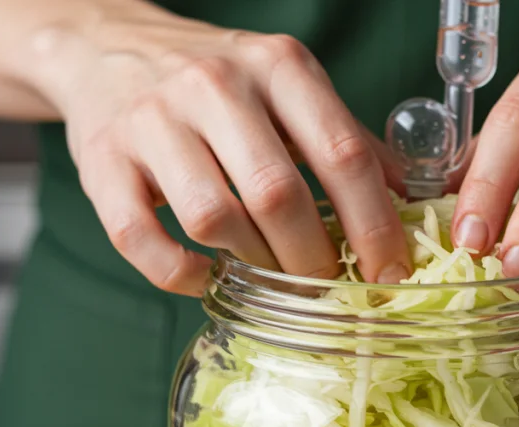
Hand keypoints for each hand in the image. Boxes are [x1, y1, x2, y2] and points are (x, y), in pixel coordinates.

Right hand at [36, 11, 410, 294]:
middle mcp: (214, 85)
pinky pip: (141, 238)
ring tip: (268, 277)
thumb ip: (347, 140)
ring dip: (250, 264)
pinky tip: (206, 277)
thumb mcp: (290, 88)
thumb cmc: (218, 82)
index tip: (390, 274)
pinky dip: (180, 273)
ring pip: (212, 218)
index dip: (374, 225)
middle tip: (327, 288)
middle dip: (312, 259)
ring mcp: (152, 121)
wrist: (107, 47)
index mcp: (278, 65)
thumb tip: (416, 202)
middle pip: (278, 194)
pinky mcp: (101, 161)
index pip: (342, 155)